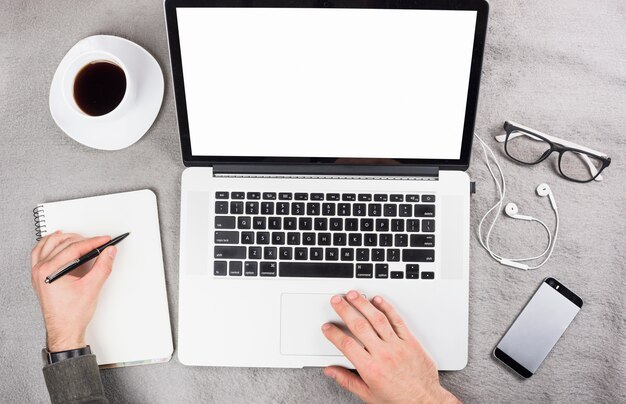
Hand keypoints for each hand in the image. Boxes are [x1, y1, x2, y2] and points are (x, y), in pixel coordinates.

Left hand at [31, 231, 115, 351]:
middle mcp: (40, 270)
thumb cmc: (71, 315)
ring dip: (65, 238)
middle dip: (83, 240)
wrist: (64, 330)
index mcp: (49, 271)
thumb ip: (103, 266)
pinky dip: (50, 244)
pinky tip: (59, 243)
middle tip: (98, 241)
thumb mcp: (92, 288)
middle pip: (63, 243)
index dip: (93, 242)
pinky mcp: (39, 275)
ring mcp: (37, 272)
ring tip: (81, 239)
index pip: (74, 248)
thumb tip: (108, 252)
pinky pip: (40, 252)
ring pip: (49, 244)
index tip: (104, 240)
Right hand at [322, 291, 459, 403]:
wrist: (425, 402)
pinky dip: (387, 308)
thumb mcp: (368, 395)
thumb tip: (331, 371)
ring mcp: (398, 346)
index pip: (347, 345)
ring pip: (377, 319)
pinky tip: (378, 300)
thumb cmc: (399, 400)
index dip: (334, 334)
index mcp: (370, 369)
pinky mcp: (410, 341)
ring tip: (354, 295)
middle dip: (345, 310)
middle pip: (359, 326)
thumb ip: (347, 380)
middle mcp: (383, 354)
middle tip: (337, 300)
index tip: (327, 327)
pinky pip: (397, 320)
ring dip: (363, 304)